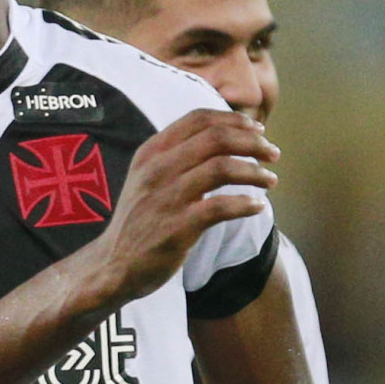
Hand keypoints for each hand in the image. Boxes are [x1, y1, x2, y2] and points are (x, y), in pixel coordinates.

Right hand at [91, 109, 277, 306]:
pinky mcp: (176, 228)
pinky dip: (246, 204)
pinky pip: (221, 207)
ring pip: (222, 168)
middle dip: (252, 142)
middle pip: (216, 138)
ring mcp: (166, 198)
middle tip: (271, 153)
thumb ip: (177, 157)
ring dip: (255, 172)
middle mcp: (156, 169)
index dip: (234, 120)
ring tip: (270, 180)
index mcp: (151, 152)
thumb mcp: (147, 178)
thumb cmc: (139, 221)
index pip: (198, 119)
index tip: (256, 129)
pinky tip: (257, 207)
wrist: (113, 265)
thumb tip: (223, 138)